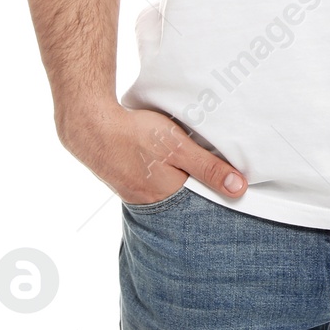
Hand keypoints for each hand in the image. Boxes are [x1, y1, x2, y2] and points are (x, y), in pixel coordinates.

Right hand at [59, 103, 247, 205]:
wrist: (91, 127)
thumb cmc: (137, 135)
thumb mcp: (179, 148)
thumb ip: (208, 169)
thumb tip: (238, 189)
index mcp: (167, 196)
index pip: (202, 202)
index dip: (217, 190)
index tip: (234, 183)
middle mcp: (150, 201)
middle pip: (185, 197)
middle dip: (199, 185)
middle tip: (210, 168)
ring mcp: (135, 192)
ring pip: (168, 188)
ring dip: (179, 176)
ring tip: (188, 162)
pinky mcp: (125, 180)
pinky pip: (151, 181)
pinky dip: (162, 172)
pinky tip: (164, 160)